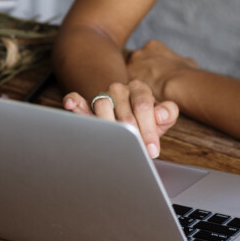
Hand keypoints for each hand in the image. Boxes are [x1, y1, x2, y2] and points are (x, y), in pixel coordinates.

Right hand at [63, 80, 178, 158]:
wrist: (131, 118)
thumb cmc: (147, 120)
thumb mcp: (162, 117)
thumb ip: (168, 113)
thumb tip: (160, 114)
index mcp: (139, 89)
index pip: (143, 106)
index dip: (148, 129)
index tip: (152, 150)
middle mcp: (119, 89)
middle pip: (123, 110)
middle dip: (132, 135)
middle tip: (137, 151)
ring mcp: (102, 95)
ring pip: (101, 105)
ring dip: (108, 125)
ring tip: (114, 140)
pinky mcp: (86, 104)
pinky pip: (77, 98)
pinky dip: (73, 101)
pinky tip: (71, 104)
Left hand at [126, 39, 197, 99]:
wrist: (177, 85)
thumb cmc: (185, 74)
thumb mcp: (188, 62)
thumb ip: (181, 60)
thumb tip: (186, 63)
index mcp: (153, 46)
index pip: (148, 53)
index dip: (152, 64)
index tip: (156, 73)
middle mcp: (139, 53)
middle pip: (136, 63)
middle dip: (141, 72)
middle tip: (149, 84)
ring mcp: (131, 66)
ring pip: (130, 75)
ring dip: (136, 82)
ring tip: (146, 93)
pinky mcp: (127, 80)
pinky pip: (128, 87)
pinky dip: (133, 92)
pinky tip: (142, 98)